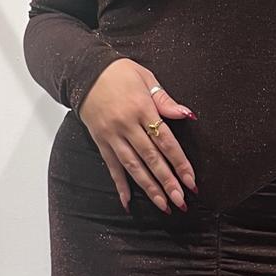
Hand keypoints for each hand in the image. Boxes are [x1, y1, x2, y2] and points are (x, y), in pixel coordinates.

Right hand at [77, 60, 197, 212]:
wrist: (85, 70)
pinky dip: (120, 185)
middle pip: (151, 158)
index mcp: (142, 108)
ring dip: (149, 188)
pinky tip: (128, 201)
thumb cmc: (119, 72)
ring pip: (133, 167)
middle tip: (180, 201)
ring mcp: (112, 135)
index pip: (166, 142)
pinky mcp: (101, 141)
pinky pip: (112, 167)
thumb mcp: (146, 77)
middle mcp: (127, 125)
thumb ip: (165, 100)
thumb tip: (186, 115)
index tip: (191, 180)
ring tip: (163, 205)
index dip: (179, 163)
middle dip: (167, 182)